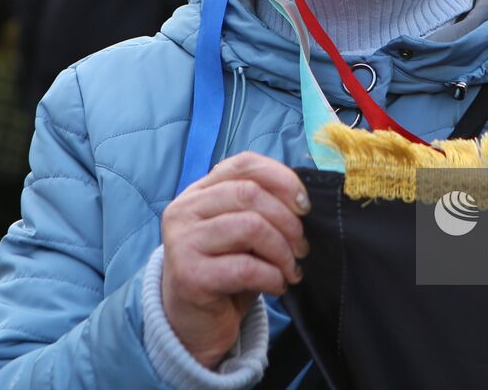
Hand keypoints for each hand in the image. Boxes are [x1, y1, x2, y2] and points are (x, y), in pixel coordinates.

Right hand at [159, 152, 309, 369]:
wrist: (195, 324)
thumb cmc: (225, 270)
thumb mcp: (241, 232)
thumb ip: (260, 207)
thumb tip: (302, 202)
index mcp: (198, 192)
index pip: (243, 164)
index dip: (282, 179)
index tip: (304, 206)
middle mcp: (184, 211)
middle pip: (249, 194)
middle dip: (287, 221)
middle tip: (301, 247)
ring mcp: (182, 242)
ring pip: (251, 227)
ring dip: (283, 251)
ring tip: (291, 269)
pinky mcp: (190, 276)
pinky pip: (247, 267)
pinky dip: (273, 277)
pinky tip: (277, 286)